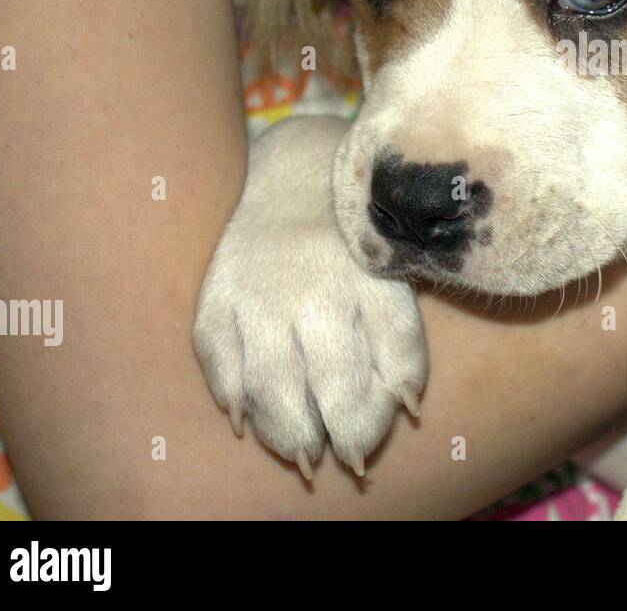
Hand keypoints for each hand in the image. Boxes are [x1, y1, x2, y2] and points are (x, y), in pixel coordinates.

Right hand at [192, 117, 426, 476]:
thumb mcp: (392, 273)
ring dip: (288, 434)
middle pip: (335, 386)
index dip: (383, 414)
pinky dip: (231, 398)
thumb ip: (401, 339)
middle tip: (345, 458)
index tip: (378, 435)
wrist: (294, 167)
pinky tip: (245, 418)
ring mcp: (264, 293)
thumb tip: (408, 408)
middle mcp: (319, 288)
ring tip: (303, 452)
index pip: (393, 363)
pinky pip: (218, 361)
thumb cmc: (354, 238)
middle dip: (343, 435)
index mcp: (375, 278)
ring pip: (276, 387)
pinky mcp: (219, 295)